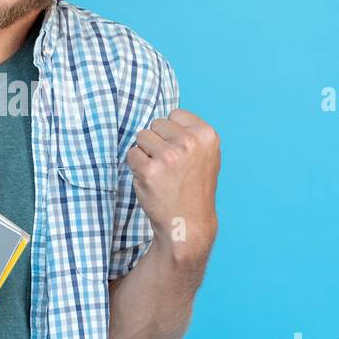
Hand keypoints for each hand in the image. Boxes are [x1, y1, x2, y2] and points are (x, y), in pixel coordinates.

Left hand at [125, 108, 220, 266]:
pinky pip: (131, 155)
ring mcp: (169, 156)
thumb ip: (189, 134)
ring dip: (145, 153)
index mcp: (206, 135)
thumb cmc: (193, 189)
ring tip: (160, 173)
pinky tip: (151, 180)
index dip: (171, 133)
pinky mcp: (150, 170)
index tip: (179, 153)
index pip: (175, 114)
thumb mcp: (204, 156)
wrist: (187, 224)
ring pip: (141, 136)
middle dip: (157, 142)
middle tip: (169, 166)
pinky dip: (136, 167)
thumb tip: (162, 118)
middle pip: (156, 123)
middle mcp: (190, 143)